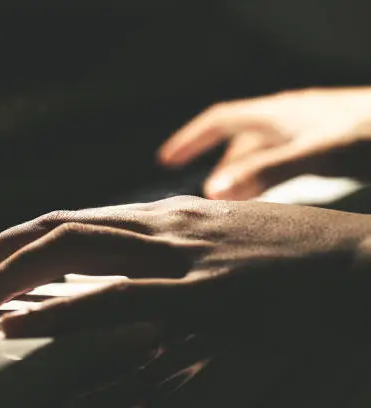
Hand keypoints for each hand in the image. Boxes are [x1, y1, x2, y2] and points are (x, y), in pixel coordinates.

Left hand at [0, 196, 370, 349]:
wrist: (361, 264)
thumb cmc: (292, 257)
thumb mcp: (216, 243)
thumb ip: (164, 251)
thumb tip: (118, 266)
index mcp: (162, 218)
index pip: (69, 219)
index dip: (15, 238)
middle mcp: (161, 228)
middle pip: (55, 228)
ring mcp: (180, 259)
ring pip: (72, 251)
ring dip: (8, 276)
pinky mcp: (204, 297)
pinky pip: (116, 298)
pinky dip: (61, 310)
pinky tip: (17, 323)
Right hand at [157, 87, 370, 199]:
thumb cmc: (366, 135)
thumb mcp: (314, 154)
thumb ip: (264, 173)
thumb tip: (213, 193)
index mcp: (276, 114)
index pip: (218, 121)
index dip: (190, 139)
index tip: (166, 160)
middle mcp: (287, 118)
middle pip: (239, 139)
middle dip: (217, 164)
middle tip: (203, 196)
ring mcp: (307, 129)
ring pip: (262, 151)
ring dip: (243, 174)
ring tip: (233, 201)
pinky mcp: (326, 142)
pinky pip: (283, 159)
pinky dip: (268, 177)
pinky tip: (275, 196)